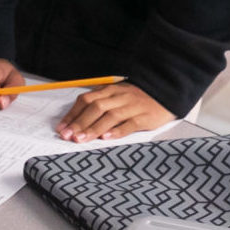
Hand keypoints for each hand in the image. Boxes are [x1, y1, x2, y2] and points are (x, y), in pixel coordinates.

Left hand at [56, 82, 174, 141]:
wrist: (167, 92)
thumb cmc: (139, 98)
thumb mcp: (118, 95)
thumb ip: (101, 104)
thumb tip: (77, 121)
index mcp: (110, 90)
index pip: (86, 100)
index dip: (73, 114)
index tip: (62, 127)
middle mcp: (120, 96)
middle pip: (96, 107)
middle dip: (79, 122)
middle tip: (68, 135)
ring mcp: (133, 106)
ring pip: (110, 116)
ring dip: (93, 128)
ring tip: (81, 139)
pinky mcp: (146, 116)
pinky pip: (130, 124)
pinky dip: (117, 131)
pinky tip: (106, 138)